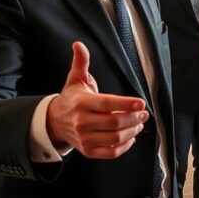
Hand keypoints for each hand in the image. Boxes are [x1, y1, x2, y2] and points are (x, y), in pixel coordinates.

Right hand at [46, 42, 149, 159]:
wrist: (54, 122)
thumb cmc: (70, 99)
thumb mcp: (75, 79)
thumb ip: (81, 62)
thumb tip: (79, 45)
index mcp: (82, 103)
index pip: (107, 104)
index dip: (126, 104)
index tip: (141, 103)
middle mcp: (82, 122)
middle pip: (114, 123)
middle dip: (134, 118)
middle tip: (144, 114)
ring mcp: (85, 138)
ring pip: (115, 138)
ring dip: (132, 131)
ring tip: (139, 123)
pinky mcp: (88, 150)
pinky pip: (111, 152)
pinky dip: (124, 146)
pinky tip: (130, 137)